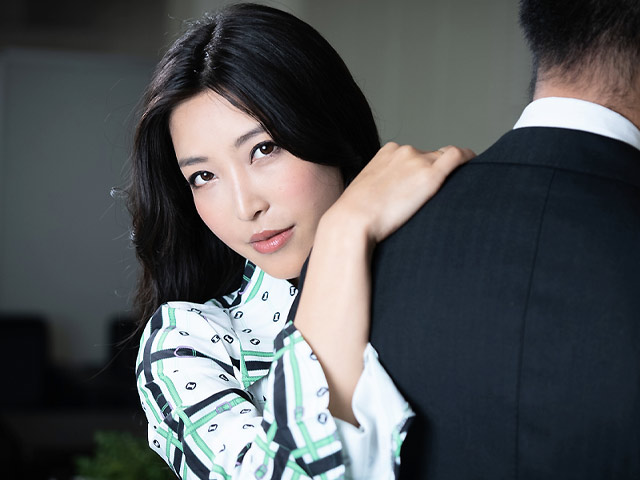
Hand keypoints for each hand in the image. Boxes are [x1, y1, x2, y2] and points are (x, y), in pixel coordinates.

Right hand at [326, 142, 474, 243]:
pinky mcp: (429, 176)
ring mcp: (417, 161)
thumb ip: (383, 187)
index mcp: (387, 152)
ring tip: (458, 190)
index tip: (428, 184)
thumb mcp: (366, 192)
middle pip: (432, 156)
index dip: (424, 168)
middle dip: (438, 172)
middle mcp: (404, 151)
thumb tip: (394, 198)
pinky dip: (469, 159)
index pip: (415, 154)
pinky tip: (475, 167)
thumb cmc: (354, 217)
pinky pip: (457, 157)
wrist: (351, 222)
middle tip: (442, 194)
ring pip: (445, 159)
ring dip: (452, 172)